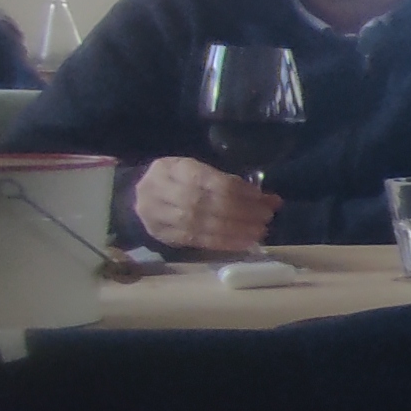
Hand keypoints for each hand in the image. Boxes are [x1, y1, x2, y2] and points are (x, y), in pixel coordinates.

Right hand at [133, 157, 280, 251]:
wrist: (137, 198)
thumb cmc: (179, 182)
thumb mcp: (201, 174)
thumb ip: (232, 184)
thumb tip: (273, 200)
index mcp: (171, 167)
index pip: (206, 180)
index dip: (237, 190)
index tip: (261, 198)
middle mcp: (158, 189)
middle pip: (202, 202)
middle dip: (238, 211)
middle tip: (265, 217)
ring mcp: (155, 214)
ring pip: (197, 223)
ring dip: (233, 229)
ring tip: (258, 232)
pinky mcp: (160, 234)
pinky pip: (194, 240)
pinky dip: (222, 242)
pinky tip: (243, 242)